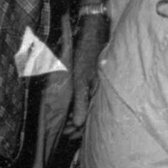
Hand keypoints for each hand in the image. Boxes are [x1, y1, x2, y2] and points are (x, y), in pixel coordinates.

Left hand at [67, 14, 108, 134]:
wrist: (94, 33)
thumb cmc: (86, 55)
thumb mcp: (81, 79)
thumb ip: (80, 102)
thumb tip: (78, 124)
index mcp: (100, 92)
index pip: (91, 118)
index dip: (79, 129)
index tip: (67, 134)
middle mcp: (102, 91)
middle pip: (91, 115)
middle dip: (78, 125)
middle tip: (65, 132)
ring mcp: (99, 85)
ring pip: (91, 107)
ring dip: (79, 116)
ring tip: (67, 123)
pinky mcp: (97, 80)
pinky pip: (91, 98)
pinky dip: (82, 106)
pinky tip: (74, 109)